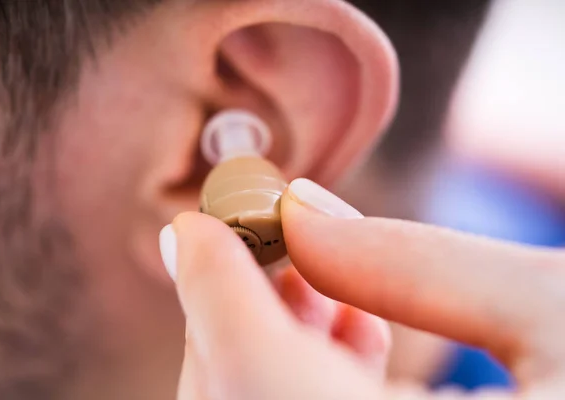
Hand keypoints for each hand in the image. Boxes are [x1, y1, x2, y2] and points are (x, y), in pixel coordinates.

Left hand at [159, 178, 564, 398]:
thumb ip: (419, 264)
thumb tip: (300, 208)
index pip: (257, 377)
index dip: (213, 287)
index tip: (192, 223)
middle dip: (233, 315)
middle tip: (266, 237)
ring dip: (261, 346)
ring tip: (319, 278)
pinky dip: (293, 382)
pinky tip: (341, 331)